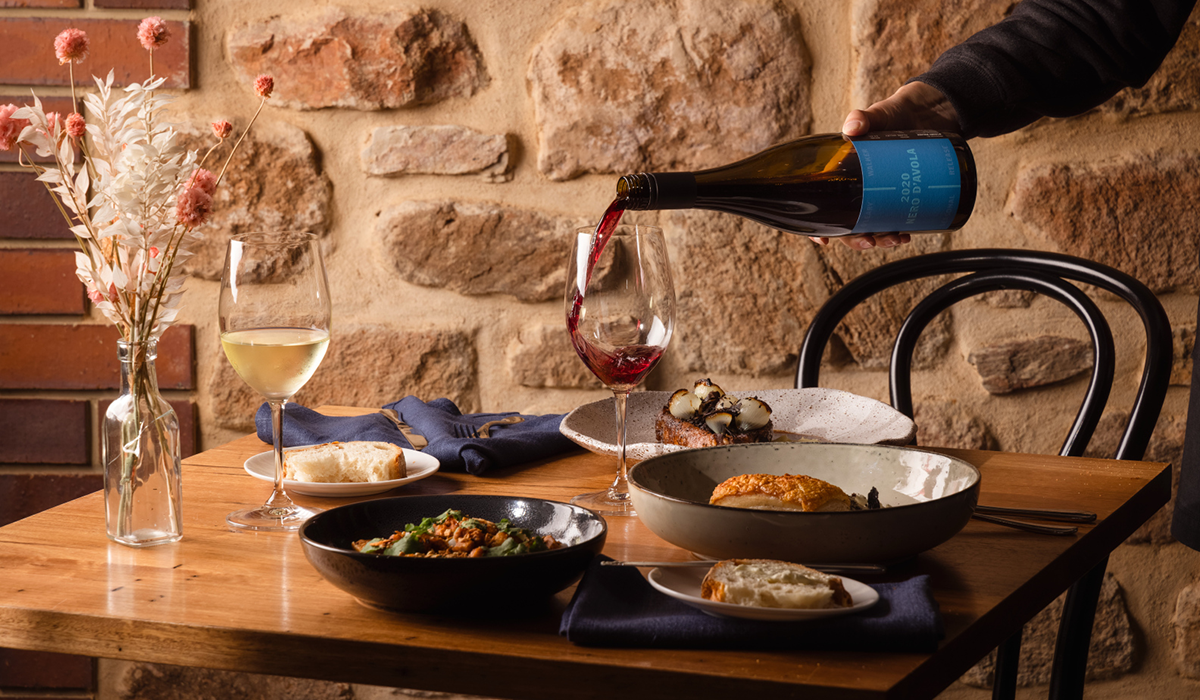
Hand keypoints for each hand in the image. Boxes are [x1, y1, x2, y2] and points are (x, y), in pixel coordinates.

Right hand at [812, 81, 961, 250]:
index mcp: (840, 173)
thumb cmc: (895, 113)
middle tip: (872, 241)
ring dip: (881, 239)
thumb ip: (864, 117)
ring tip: (897, 238)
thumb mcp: (878, 114)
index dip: (818, 227)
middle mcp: (856, 188)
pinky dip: (898, 230)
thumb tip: (853, 126)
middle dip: (857, 239)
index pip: (822, 204)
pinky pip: (894, 219)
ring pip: (872, 225)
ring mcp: (879, 194)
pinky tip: (907, 234)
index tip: (824, 241)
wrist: (928, 112)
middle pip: (848, 223)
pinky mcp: (899, 195)